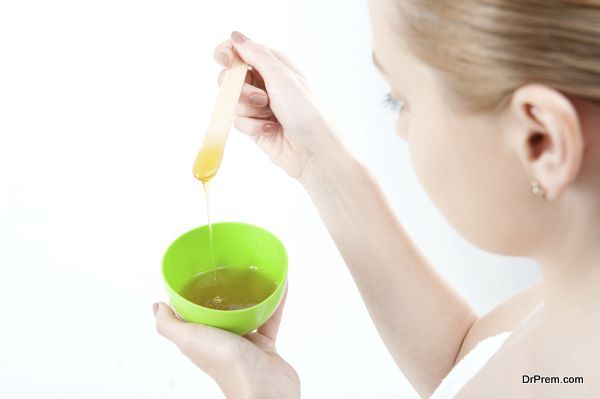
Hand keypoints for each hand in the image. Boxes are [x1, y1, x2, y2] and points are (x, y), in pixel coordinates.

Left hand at [153, 285, 298, 398]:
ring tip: (255, 273)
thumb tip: (156, 307)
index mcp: (200, 340)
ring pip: (247, 312)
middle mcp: (221, 342)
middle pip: (221, 310)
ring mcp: (244, 344)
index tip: (198, 273)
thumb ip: (170, 324)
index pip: (193, 314)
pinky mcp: (266, 345)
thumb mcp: (189, 340)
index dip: (193, 294)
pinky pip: (271, 317)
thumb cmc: (227, 366)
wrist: (264, 388)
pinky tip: (280, 284)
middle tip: (229, 268)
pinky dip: (276, 301)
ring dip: (252, 294)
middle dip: (224, 290)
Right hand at [213, 31, 344, 181]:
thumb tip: (235, 36)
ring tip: (271, 115)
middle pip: (230, 77)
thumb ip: (255, 54)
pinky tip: (271, 130)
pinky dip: (253, 126)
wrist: (314, 150)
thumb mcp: (280, 76)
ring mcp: (259, 106)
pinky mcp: (255, 126)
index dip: (227, 54)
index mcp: (274, 65)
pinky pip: (238, 122)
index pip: (240, 51)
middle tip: (261, 99)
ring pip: (232, 101)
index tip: (226, 62)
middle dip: (240, 89)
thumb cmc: (305, 111)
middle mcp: (266, 83)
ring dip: (250, 110)